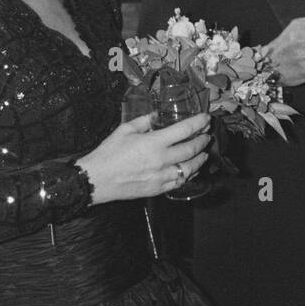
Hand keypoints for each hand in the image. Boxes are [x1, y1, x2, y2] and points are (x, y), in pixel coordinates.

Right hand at [75, 113, 210, 203]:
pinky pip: (180, 182)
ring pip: (190, 168)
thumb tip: (157, 116)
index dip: (199, 122)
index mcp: (154, 143)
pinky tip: (191, 169)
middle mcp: (161, 160)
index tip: (206, 118)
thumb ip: (144, 121)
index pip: (185, 130)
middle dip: (203, 140)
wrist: (97, 179)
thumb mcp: (125, 130)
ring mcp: (161, 177)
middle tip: (207, 134)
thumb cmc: (108, 153)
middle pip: (191, 149)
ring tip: (204, 153)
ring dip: (200, 159)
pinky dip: (189, 174)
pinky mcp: (158, 189)